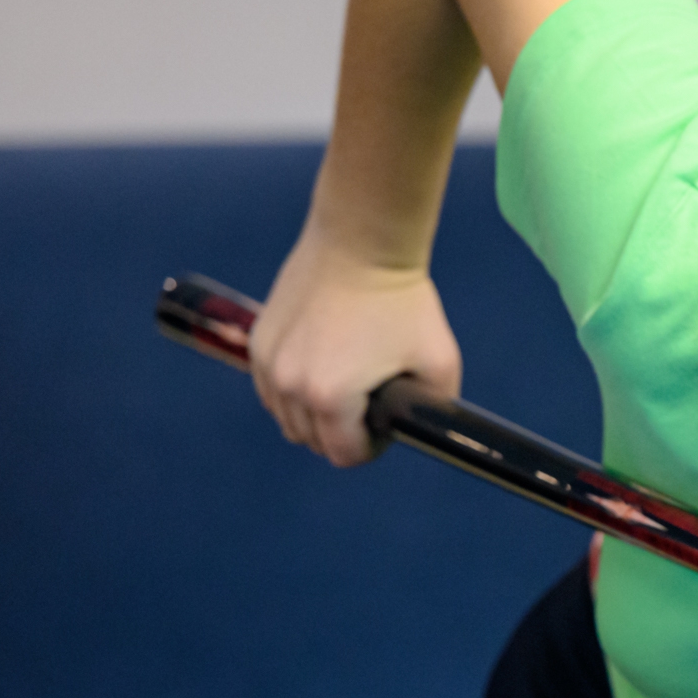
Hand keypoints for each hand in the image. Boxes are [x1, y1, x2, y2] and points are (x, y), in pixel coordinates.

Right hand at [249, 225, 461, 465]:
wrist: (361, 244)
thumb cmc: (404, 301)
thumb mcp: (440, 364)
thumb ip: (433, 410)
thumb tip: (418, 432)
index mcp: (329, 396)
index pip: (344, 454)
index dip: (373, 446)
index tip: (387, 424)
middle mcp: (288, 384)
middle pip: (312, 440)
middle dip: (344, 432)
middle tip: (371, 404)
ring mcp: (266, 362)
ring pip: (287, 418)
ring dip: (315, 416)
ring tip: (347, 389)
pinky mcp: (257, 342)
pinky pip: (271, 391)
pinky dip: (293, 393)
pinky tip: (321, 375)